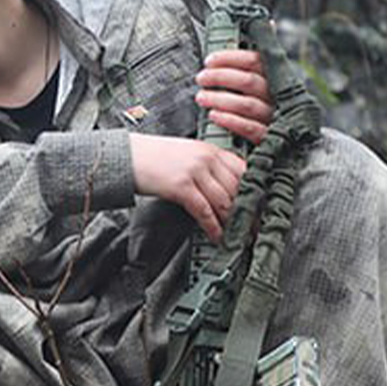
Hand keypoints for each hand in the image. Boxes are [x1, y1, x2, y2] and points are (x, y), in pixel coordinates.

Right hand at [129, 133, 246, 241]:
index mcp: (211, 149)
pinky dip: (213, 227)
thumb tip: (228, 191)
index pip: (244, 170)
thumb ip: (209, 167)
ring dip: (232, 222)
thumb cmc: (155, 158)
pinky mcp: (181, 186)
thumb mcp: (188, 155)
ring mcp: (194, 171)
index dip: (254, 192)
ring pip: (224, 201)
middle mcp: (206, 157)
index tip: (259, 209)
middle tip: (253, 228)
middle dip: (247, 211)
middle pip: (238, 188)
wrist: (127, 156)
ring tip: (237, 236)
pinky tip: (216, 236)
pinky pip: (205, 211)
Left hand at [196, 48, 272, 144]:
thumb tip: (212, 65)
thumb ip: (236, 77)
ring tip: (201, 97)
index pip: (254, 61)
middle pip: (249, 81)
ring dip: (219, 99)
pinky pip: (250, 128)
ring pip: (247, 104)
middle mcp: (275, 96)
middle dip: (220, 77)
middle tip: (201, 78)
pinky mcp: (268, 137)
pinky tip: (213, 115)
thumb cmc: (250, 113)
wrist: (267, 147)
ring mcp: (272, 117)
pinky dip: (230, 120)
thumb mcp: (248, 91)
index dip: (230, 58)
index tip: (209, 61)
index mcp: (271, 80)